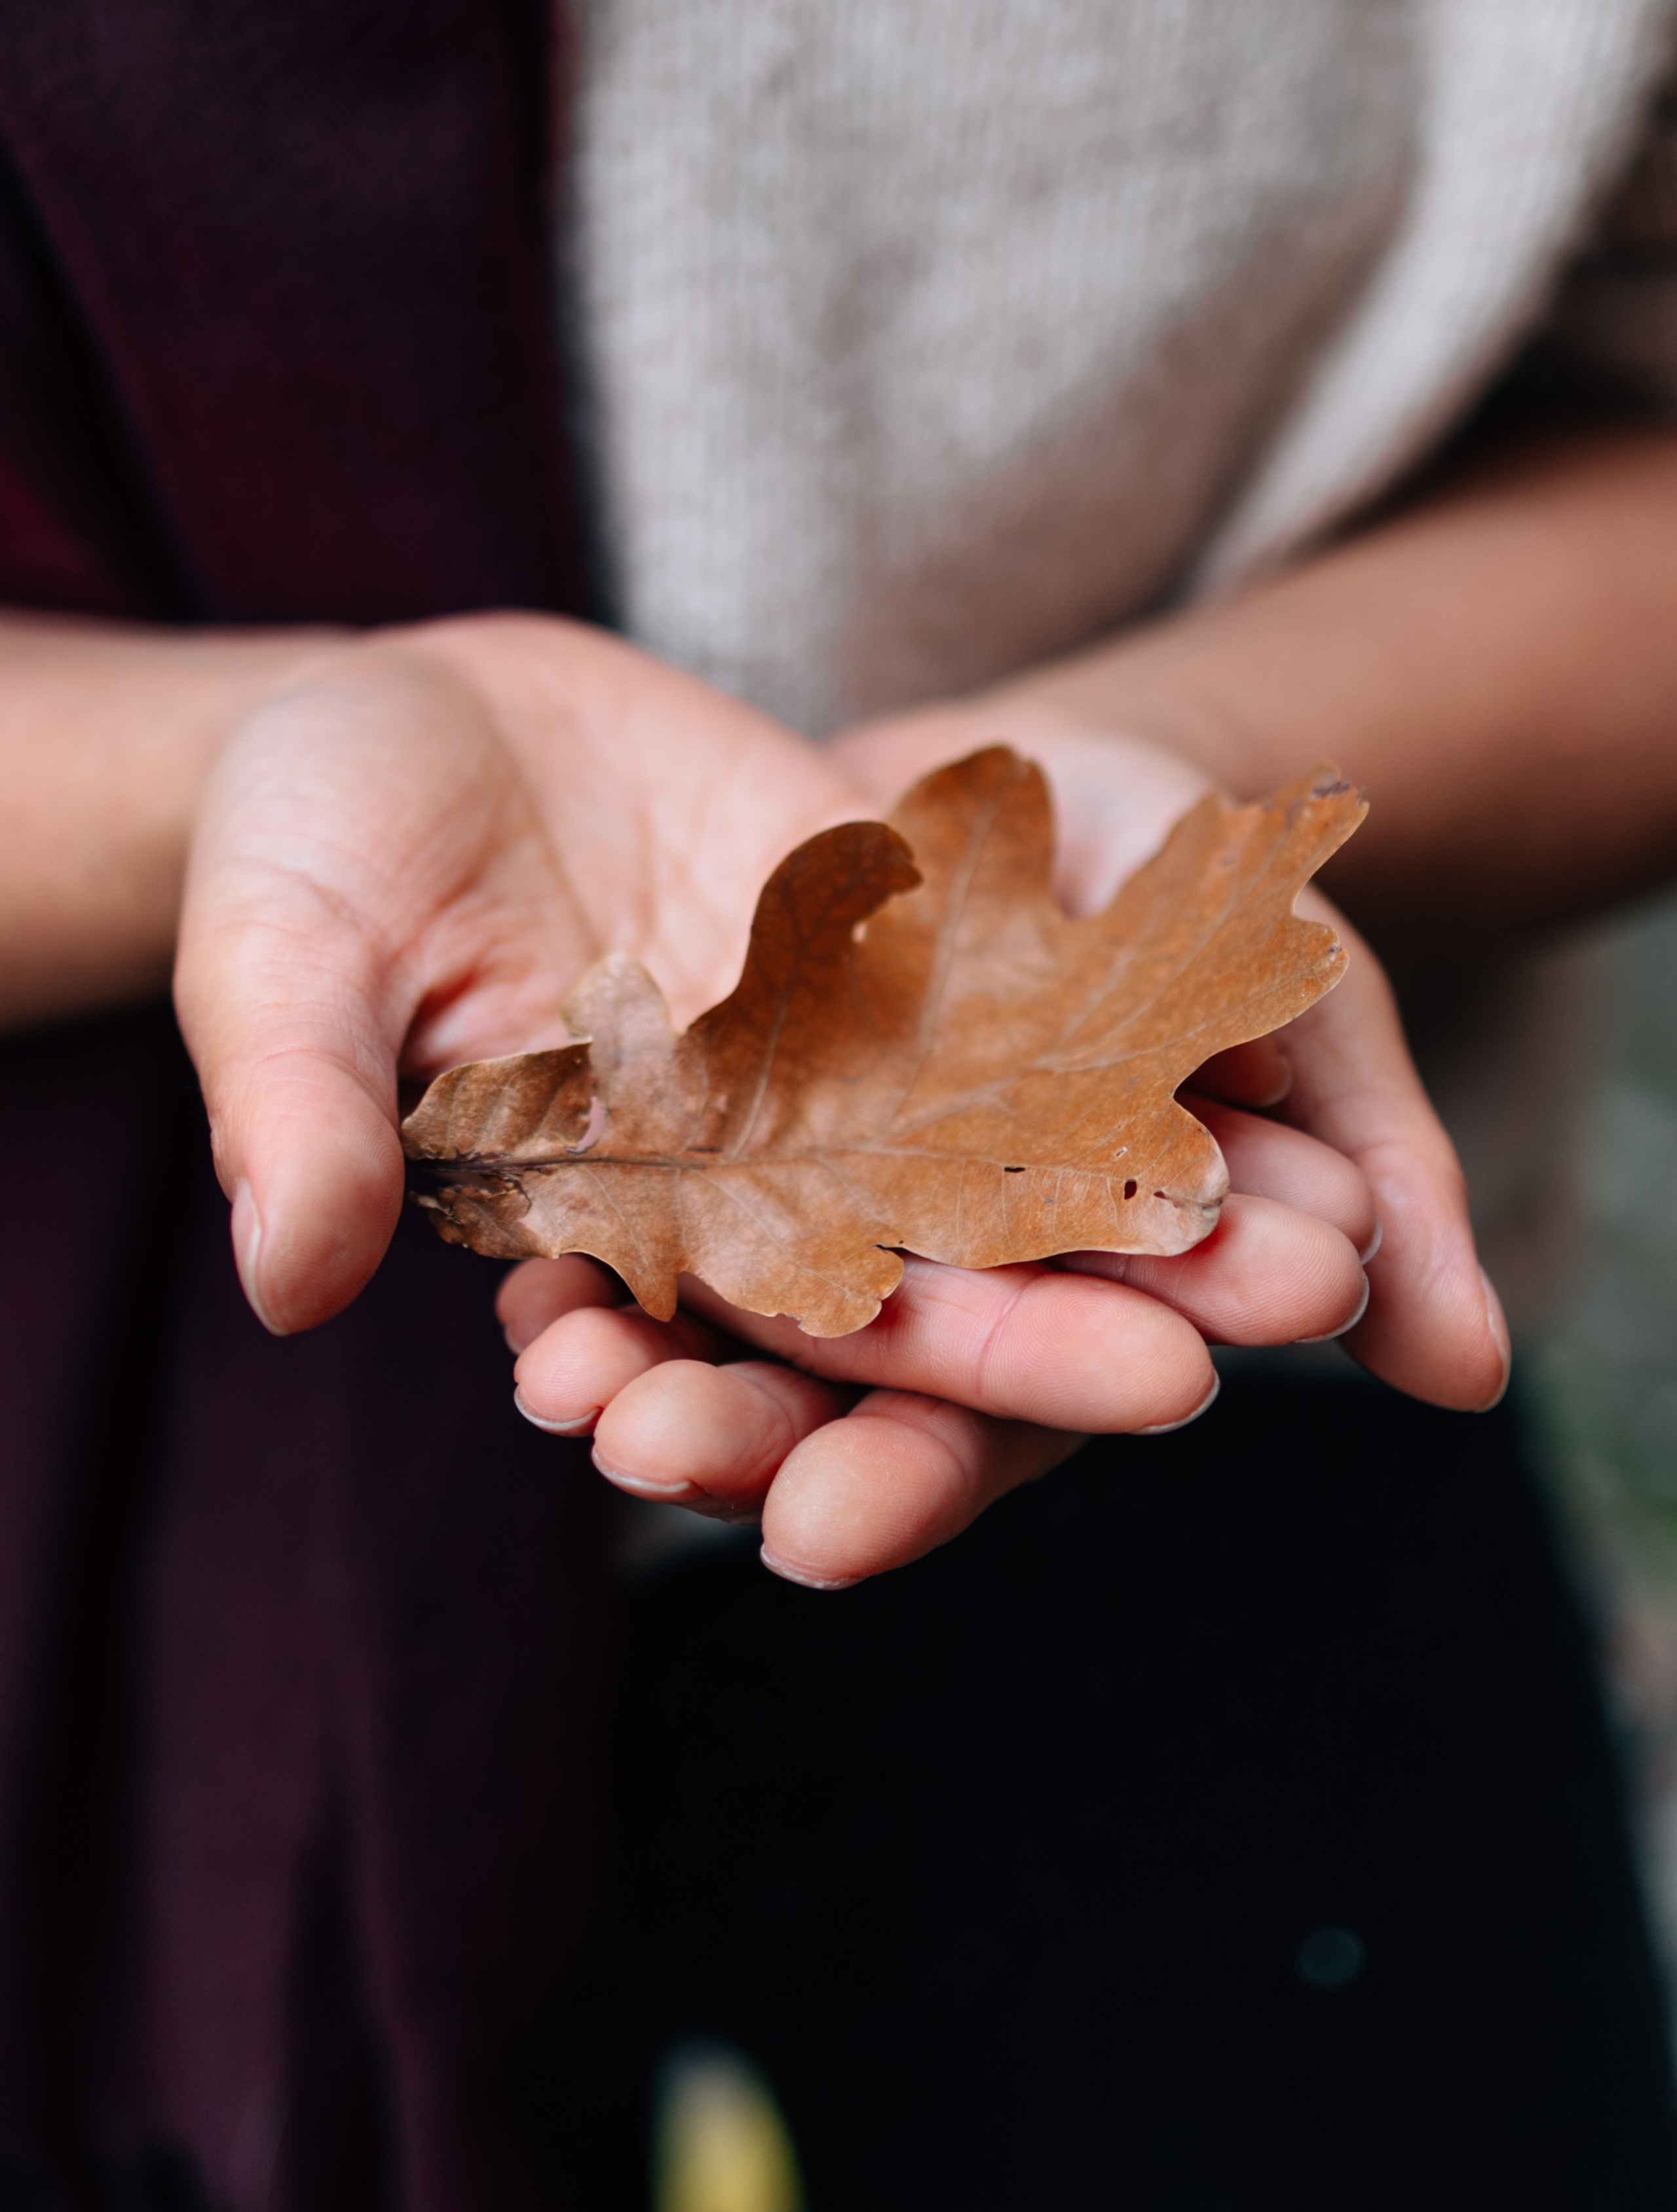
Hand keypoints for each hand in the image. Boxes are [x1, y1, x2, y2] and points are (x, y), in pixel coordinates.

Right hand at [178, 616, 1418, 1589]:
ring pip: (1012, 1151)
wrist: (405, 708)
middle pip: (921, 1274)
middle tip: (1233, 1363)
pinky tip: (1282, 1046)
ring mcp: (831, 1060)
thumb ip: (300, 1108)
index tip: (973, 1450)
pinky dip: (1146, 1018)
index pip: (733, 1342)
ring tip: (1329, 1245)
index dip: (842, 1400)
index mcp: (606, 1226)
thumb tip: (292, 1285)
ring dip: (1157, 1199)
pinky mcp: (893, 937)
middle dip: (1070, 1323)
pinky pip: (1029, 985)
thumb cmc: (303, 836)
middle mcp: (743, 1172)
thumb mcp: (278, 952)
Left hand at [496, 696, 1498, 1589]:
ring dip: (636, 1359)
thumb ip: (1380, 1178)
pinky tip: (516, 1276)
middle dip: (741, 1436)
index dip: (918, 1473)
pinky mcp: (724, 1114)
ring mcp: (809, 1201)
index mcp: (1050, 1295)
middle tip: (648, 1462)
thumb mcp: (1311, 1017)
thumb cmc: (1215, 911)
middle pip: (819, 1390)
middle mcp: (916, 1280)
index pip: (986, 1420)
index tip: (819, 1531)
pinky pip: (642, 1190)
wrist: (1065, 778)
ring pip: (715, 1310)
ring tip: (560, 1386)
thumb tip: (1469, 1376)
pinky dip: (584, 1236)